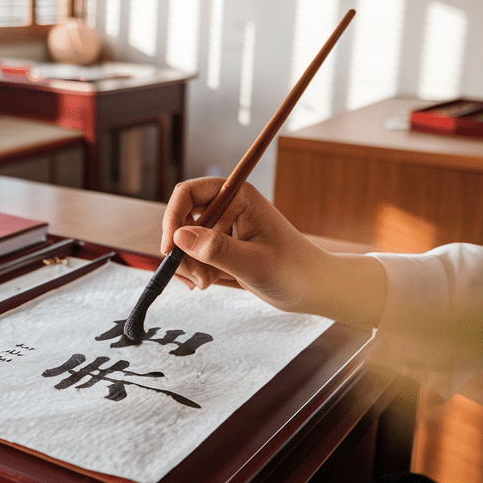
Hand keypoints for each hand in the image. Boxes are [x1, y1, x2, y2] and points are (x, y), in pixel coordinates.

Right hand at [161, 178, 384, 325]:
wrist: (312, 289)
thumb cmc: (293, 271)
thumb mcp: (253, 263)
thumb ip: (216, 249)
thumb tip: (179, 237)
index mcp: (239, 196)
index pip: (190, 193)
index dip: (174, 216)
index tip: (170, 247)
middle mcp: (227, 207)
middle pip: (182, 219)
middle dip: (183, 250)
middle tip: (197, 278)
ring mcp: (223, 228)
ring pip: (184, 240)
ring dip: (188, 264)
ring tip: (207, 283)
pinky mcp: (221, 247)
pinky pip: (192, 254)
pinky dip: (192, 270)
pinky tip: (205, 283)